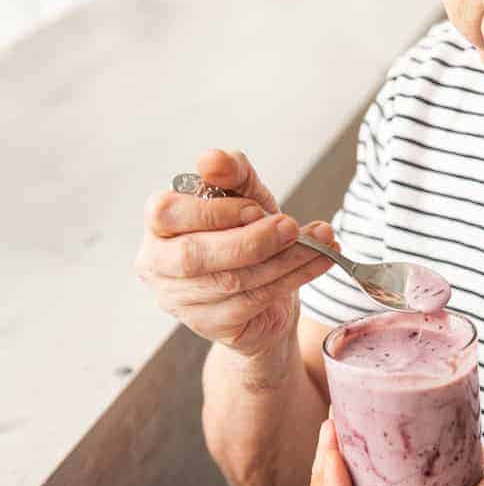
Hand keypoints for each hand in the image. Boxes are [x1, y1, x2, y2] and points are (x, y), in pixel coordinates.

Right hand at [135, 150, 338, 356]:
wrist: (264, 297)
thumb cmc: (245, 237)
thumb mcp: (245, 198)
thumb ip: (233, 173)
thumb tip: (212, 159)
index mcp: (158, 225)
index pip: (168, 213)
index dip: (214, 211)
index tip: (257, 208)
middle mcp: (158, 265)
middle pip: (195, 255)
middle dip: (251, 240)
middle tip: (292, 227)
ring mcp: (181, 301)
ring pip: (233, 280)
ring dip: (286, 258)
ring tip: (322, 241)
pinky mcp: (211, 325)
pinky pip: (255, 301)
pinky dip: (294, 278)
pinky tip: (320, 261)